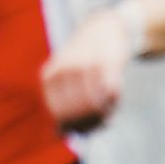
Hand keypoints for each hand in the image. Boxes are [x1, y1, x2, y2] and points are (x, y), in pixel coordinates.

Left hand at [41, 10, 131, 132]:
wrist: (105, 27)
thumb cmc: (81, 58)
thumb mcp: (62, 75)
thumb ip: (59, 104)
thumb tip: (58, 135)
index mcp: (50, 75)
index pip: (58, 113)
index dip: (71, 127)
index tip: (81, 132)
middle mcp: (67, 70)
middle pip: (77, 112)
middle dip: (88, 125)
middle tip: (98, 127)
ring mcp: (88, 67)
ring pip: (95, 107)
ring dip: (103, 117)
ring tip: (107, 119)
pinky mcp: (110, 65)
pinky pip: (112, 97)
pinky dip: (114, 106)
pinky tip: (114, 106)